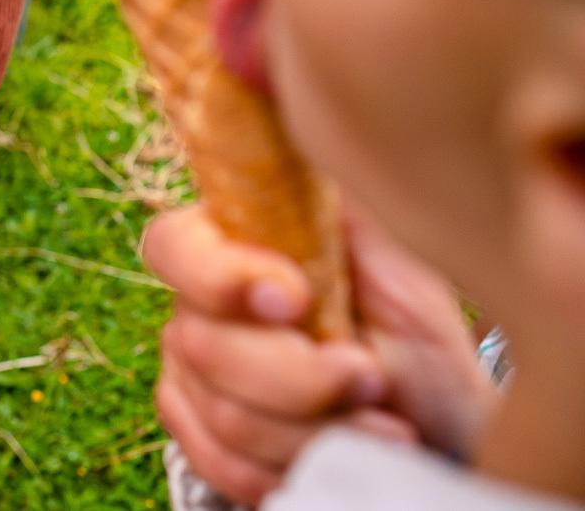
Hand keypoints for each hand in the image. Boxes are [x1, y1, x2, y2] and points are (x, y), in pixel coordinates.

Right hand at [144, 204, 497, 506]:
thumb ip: (339, 214)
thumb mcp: (399, 268)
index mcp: (230, 245)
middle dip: (303, 377)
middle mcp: (196, 305)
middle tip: (371, 376)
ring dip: (317, 430)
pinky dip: (292, 468)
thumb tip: (300, 142)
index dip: (219, 277)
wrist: (438, 426)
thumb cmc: (419, 340)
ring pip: (225, 415)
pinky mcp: (197, 435)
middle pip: (205, 346)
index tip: (295, 298)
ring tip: (379, 420)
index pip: (173, 246)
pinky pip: (221, 464)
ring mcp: (189, 372)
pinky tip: (340, 450)